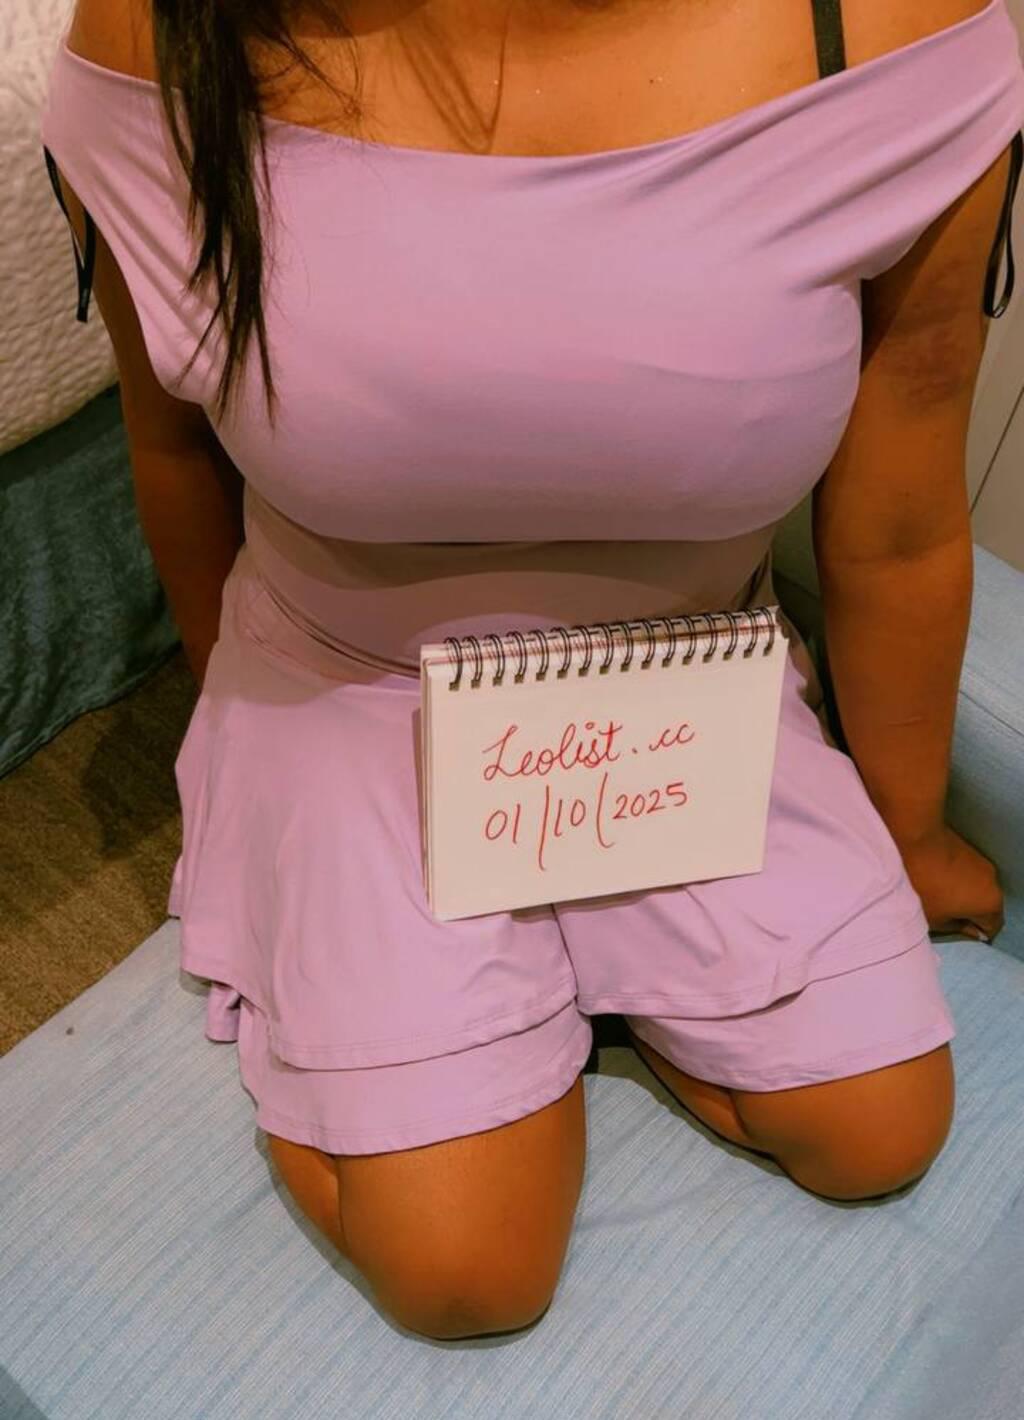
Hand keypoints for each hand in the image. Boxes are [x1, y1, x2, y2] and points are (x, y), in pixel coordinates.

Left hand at [896, 823, 1004, 943]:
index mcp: (991, 903)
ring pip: (972, 887)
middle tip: (939, 916)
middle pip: (983, 907)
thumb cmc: (922, 886)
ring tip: (932, 896)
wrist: (911, 837)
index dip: (971, 934)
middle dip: (965, 914)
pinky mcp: (966, 848)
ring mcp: (980, 862)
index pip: (990, 929)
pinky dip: (952, 879)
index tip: (951, 933)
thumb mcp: (933, 920)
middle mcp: (993, 881)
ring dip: (958, 894)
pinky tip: (931, 878)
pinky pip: (963, 872)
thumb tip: (970, 930)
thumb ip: (955, 929)